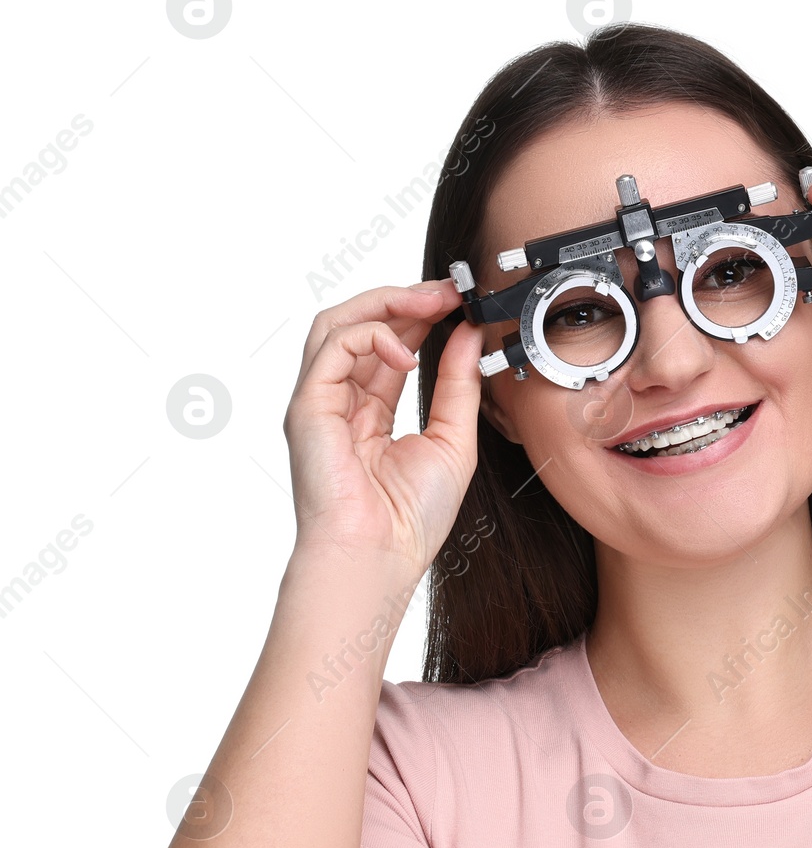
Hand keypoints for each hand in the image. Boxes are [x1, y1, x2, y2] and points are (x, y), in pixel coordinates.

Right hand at [282, 279, 483, 576]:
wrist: (379, 556)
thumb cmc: (409, 517)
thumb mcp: (454, 440)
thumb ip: (459, 385)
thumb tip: (468, 335)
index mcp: (370, 412)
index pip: (389, 346)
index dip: (420, 318)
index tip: (458, 302)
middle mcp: (339, 401)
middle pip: (358, 325)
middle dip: (403, 300)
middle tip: (447, 291)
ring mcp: (319, 401)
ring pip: (338, 324)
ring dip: (386, 304)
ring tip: (430, 302)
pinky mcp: (308, 405)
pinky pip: (334, 347)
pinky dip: (373, 336)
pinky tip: (409, 353)